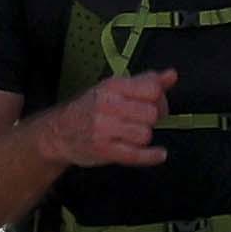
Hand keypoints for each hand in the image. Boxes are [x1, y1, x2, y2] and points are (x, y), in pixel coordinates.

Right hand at [39, 69, 174, 168]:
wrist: (60, 132)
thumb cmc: (90, 108)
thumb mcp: (115, 88)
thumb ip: (145, 82)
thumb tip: (171, 75)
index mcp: (113, 86)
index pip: (152, 89)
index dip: (160, 98)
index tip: (156, 103)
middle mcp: (108, 105)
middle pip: (151, 114)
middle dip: (154, 119)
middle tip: (145, 120)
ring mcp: (105, 128)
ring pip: (145, 134)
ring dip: (144, 135)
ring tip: (135, 134)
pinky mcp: (104, 150)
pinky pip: (136, 155)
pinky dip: (151, 156)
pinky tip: (159, 154)